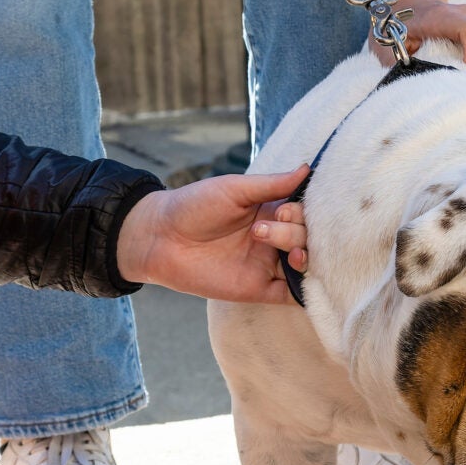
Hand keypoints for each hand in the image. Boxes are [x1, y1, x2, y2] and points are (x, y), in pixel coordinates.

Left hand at [114, 168, 309, 303]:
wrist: (159, 238)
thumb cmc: (193, 206)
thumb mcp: (234, 189)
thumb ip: (272, 184)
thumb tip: (306, 169)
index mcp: (271, 212)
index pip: (304, 213)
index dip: (301, 213)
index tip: (282, 210)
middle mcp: (274, 239)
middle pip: (305, 238)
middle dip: (295, 234)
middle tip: (261, 231)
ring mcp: (267, 265)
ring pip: (303, 265)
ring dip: (305, 258)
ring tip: (290, 255)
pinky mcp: (258, 289)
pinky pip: (291, 295)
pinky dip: (304, 291)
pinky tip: (301, 279)